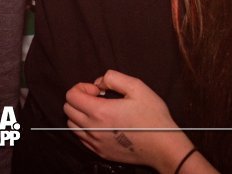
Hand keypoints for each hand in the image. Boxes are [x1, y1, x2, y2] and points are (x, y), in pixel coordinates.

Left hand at [63, 70, 195, 171]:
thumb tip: (99, 82)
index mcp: (100, 112)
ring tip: (99, 111)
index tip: (98, 90)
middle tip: (98, 98)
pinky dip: (85, 128)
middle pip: (68, 110)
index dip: (82, 87)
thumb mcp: (137, 87)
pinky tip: (102, 124)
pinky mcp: (100, 153)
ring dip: (80, 114)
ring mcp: (95, 143)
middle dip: (79, 99)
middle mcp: (93, 129)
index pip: (71, 96)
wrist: (163, 148)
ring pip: (72, 125)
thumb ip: (113, 77)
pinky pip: (81, 138)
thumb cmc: (153, 117)